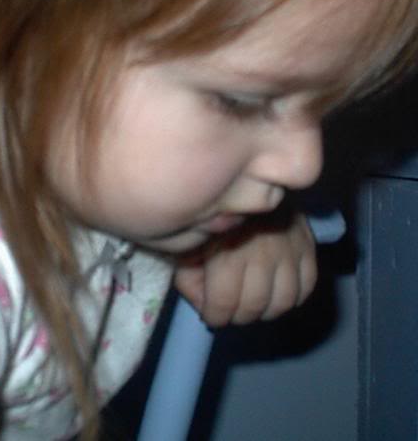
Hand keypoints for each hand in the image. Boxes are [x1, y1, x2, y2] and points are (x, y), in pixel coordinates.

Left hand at [173, 211, 316, 326]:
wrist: (245, 178)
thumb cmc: (211, 213)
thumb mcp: (187, 241)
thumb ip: (188, 276)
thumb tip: (204, 304)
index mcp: (226, 247)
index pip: (224, 302)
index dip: (215, 316)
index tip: (211, 315)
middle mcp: (261, 250)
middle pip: (254, 305)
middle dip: (237, 316)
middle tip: (229, 311)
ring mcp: (288, 247)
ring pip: (283, 301)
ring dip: (265, 311)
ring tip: (251, 304)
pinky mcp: (307, 243)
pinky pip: (307, 285)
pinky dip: (292, 297)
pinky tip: (275, 294)